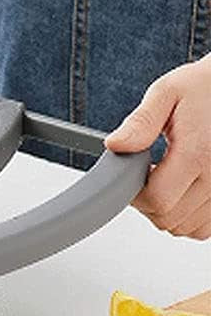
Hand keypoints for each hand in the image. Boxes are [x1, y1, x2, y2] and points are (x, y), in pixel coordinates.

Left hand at [104, 55, 210, 239]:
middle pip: (170, 219)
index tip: (132, 176)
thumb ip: (140, 123)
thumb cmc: (206, 87)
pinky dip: (191, 218)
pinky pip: (208, 227)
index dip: (135, 194)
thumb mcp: (168, 93)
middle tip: (145, 177)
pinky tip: (183, 192)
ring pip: (190, 228)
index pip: (157, 199)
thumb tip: (115, 145)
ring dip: (169, 213)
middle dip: (148, 204)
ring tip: (165, 181)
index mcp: (198, 153)